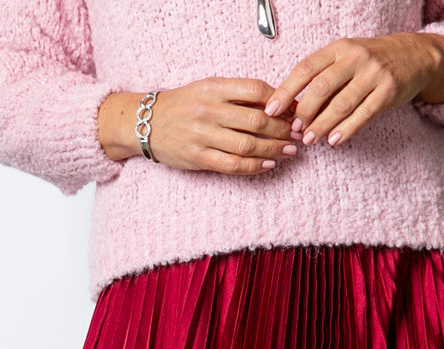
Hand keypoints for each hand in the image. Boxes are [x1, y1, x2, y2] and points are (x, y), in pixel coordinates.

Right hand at [98, 80, 297, 174]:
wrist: (147, 123)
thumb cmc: (183, 105)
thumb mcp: (208, 88)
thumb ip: (237, 94)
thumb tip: (275, 103)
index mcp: (214, 87)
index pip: (256, 90)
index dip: (280, 100)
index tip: (293, 109)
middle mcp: (209, 110)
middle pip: (256, 120)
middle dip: (282, 128)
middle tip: (297, 133)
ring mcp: (203, 135)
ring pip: (247, 145)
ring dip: (273, 149)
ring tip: (289, 151)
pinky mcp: (199, 157)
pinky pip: (232, 165)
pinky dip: (254, 166)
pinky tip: (269, 164)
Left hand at [263, 34, 443, 148]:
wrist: (413, 55)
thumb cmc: (370, 62)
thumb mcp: (345, 59)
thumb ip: (323, 78)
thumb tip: (291, 107)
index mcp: (338, 49)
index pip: (306, 69)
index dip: (286, 91)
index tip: (271, 110)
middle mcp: (355, 57)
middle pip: (321, 87)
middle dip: (304, 112)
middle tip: (294, 130)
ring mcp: (373, 73)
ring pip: (341, 103)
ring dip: (322, 125)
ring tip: (310, 140)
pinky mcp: (389, 90)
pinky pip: (364, 113)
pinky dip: (347, 129)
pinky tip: (334, 141)